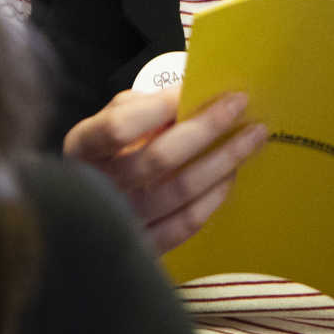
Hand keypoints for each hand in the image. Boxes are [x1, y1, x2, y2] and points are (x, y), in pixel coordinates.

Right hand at [63, 88, 267, 252]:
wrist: (87, 208)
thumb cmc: (107, 150)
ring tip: (252, 136)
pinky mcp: (145, 246)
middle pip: (159, 158)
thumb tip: (190, 96)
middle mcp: (97, 188)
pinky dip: (214, 195)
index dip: (158, 107)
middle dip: (206, 127)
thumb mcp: (110, 119)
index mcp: (81, 148)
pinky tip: (232, 174)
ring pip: (181, 190)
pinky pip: (186, 223)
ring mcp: (121, 222)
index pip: (118, 127)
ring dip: (224, 159)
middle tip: (240, 103)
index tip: (194, 87)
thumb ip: (141, 106)